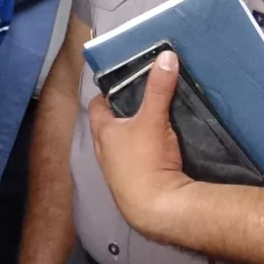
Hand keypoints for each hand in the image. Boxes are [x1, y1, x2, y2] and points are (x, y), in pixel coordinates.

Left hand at [86, 50, 194, 236]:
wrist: (155, 208)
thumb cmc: (146, 159)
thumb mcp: (154, 118)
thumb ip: (160, 88)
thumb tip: (166, 55)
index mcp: (102, 132)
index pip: (97, 106)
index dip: (108, 94)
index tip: (124, 85)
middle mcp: (102, 152)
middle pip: (108, 127)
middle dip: (121, 115)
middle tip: (142, 103)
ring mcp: (115, 172)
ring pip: (120, 147)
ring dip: (131, 138)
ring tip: (152, 125)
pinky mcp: (129, 187)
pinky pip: (132, 164)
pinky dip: (141, 156)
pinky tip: (156, 154)